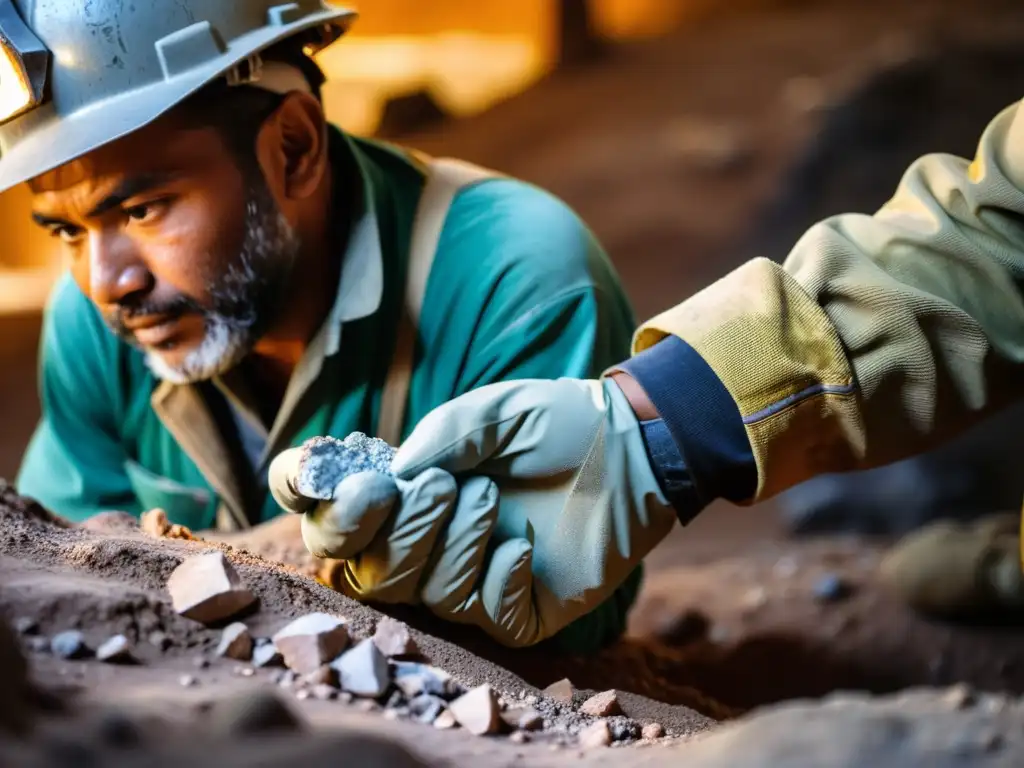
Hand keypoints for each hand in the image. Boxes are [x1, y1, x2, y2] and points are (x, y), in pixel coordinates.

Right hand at [269, 377, 677, 647]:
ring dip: (452, 543)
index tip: (327, 477)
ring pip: (421, 593)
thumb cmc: (557, 423)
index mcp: (407, 492)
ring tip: (492, 497)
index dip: (311, 501)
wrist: (631, 450)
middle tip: (442, 484)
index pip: (330, 513)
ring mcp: (469, 578)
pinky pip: (482, 616)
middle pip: (365, 569)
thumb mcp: (492, 411)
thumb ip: (437, 438)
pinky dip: (498, 579)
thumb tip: (391, 477)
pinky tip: (523, 548)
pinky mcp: (516, 609)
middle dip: (396, 529)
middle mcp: (426, 542)